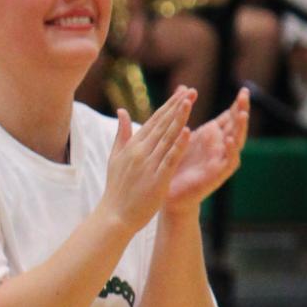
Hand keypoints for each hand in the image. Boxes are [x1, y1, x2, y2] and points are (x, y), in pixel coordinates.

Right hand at [100, 88, 193, 235]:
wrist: (115, 216)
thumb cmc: (117, 188)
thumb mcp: (116, 157)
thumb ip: (121, 133)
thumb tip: (121, 110)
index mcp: (133, 145)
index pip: (154, 120)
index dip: (169, 105)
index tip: (182, 92)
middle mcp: (140, 151)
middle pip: (162, 124)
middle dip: (177, 106)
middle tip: (192, 91)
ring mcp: (148, 164)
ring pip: (167, 137)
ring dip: (179, 118)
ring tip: (190, 102)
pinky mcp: (157, 178)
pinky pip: (170, 158)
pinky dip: (178, 145)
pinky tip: (188, 132)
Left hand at [165, 87, 247, 214]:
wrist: (169, 194)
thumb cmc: (175, 163)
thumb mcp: (180, 133)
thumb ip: (184, 112)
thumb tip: (183, 88)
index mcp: (212, 135)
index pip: (230, 117)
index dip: (237, 104)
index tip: (244, 89)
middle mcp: (220, 146)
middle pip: (236, 125)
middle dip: (242, 110)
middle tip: (245, 95)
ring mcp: (220, 160)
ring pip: (236, 141)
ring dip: (240, 128)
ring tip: (243, 114)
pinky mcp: (217, 174)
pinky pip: (228, 161)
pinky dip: (230, 150)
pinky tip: (230, 140)